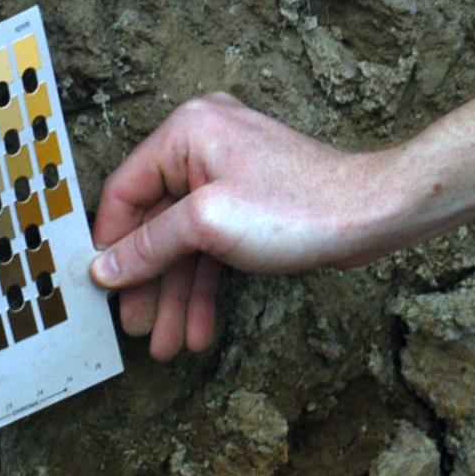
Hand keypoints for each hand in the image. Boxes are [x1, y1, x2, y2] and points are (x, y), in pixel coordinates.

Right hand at [86, 93, 406, 358]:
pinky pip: (214, 246)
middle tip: (139, 328)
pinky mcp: (252, 204)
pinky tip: (200, 327)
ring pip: (187, 243)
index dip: (110, 243)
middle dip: (150, 283)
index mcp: (188, 131)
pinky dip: (206, 285)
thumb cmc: (302, 206)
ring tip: (168, 344)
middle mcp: (205, 146)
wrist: (374, 214)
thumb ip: (151, 246)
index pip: (126, 190)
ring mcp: (230, 175)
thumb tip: (106, 268)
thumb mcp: (208, 225)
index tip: (100, 286)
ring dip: (178, 295)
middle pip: (157, 224)